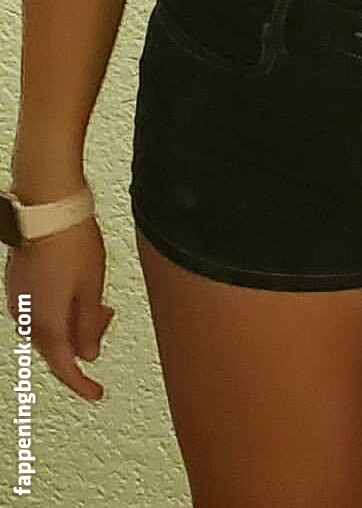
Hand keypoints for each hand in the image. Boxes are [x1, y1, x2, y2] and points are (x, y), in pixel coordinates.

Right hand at [6, 219, 114, 402]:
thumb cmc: (71, 242)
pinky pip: (40, 308)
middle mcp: (27, 317)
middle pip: (56, 346)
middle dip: (83, 340)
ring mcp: (19, 299)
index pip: (64, 367)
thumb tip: (89, 354)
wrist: (47, 208)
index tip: (95, 393)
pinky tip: (74, 290)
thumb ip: (90, 325)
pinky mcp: (17, 283)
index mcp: (47, 324)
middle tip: (105, 319)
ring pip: (48, 326)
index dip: (82, 384)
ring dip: (72, 321)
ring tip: (95, 298)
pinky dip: (59, 307)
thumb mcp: (92, 287)